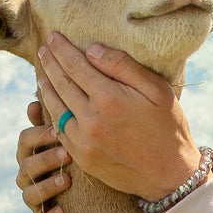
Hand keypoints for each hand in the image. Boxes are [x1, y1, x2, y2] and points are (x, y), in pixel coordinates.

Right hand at [16, 96, 69, 212]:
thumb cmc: (75, 154)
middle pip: (26, 166)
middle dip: (45, 159)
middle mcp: (27, 175)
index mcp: (31, 152)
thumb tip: (34, 102)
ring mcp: (34, 197)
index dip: (39, 135)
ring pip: (29, 195)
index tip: (58, 131)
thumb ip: (53, 119)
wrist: (92, 189)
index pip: (24, 140)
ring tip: (67, 180)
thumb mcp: (66, 137)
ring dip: (46, 187)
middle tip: (66, 154)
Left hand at [36, 34, 201, 203]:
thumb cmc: (168, 128)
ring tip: (42, 74)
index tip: (52, 36)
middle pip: (60, 84)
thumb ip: (123, 66)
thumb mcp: (157, 90)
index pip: (75, 65)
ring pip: (55, 108)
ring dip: (46, 88)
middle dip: (49, 64)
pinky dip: (53, 114)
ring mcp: (83, 141)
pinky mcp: (82, 158)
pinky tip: (53, 105)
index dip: (61, 49)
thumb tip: (91, 50)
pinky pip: (60, 131)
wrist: (170, 175)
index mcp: (108, 98)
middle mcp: (90, 119)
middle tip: (43, 49)